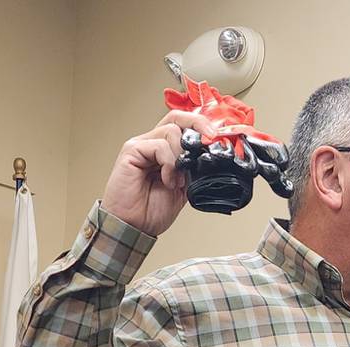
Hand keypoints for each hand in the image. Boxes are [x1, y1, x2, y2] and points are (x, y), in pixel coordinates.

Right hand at [101, 111, 216, 235]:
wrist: (133, 225)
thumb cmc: (151, 209)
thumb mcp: (184, 189)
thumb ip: (193, 170)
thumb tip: (212, 159)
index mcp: (166, 151)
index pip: (183, 125)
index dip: (201, 126)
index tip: (217, 137)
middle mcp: (153, 144)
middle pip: (176, 118)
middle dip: (198, 125)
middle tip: (210, 138)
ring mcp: (142, 145)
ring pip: (171, 131)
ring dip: (181, 157)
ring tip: (177, 180)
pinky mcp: (132, 151)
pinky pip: (158, 145)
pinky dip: (169, 163)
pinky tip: (167, 181)